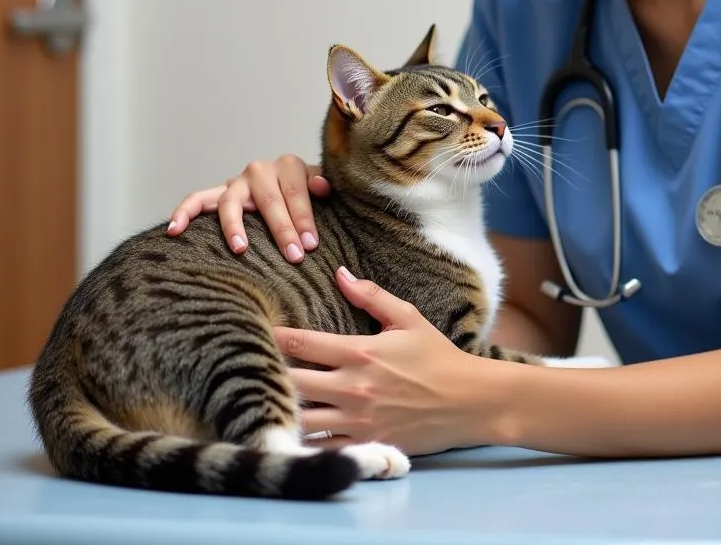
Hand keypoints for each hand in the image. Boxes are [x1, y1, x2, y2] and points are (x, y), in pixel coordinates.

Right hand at [166, 154, 330, 261]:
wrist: (290, 188)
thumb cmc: (307, 194)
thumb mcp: (322, 186)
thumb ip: (324, 183)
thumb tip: (323, 186)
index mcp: (289, 166)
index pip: (296, 193)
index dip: (304, 219)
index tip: (310, 245)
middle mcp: (260, 170)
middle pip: (269, 200)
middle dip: (281, 229)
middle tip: (293, 256)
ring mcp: (237, 182)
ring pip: (230, 202)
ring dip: (235, 226)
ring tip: (240, 249)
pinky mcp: (219, 194)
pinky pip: (197, 199)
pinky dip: (184, 211)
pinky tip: (175, 229)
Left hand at [273, 268, 496, 455]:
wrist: (468, 401)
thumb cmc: (437, 356)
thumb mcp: (408, 317)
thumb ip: (371, 296)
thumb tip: (340, 274)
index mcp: (360, 352)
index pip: (303, 343)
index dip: (275, 338)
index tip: (258, 332)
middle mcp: (352, 387)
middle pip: (292, 381)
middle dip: (269, 373)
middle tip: (251, 367)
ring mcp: (356, 420)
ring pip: (300, 417)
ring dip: (283, 407)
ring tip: (265, 400)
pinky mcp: (363, 444)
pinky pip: (320, 446)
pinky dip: (302, 438)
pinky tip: (291, 430)